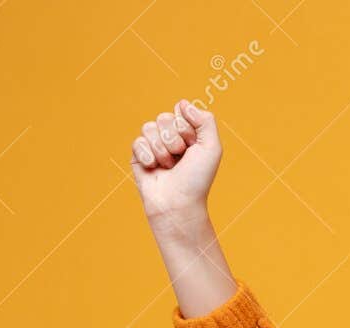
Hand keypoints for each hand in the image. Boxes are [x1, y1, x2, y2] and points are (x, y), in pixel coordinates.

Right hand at [129, 99, 221, 222]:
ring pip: (149, 127)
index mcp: (189, 133)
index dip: (186, 129)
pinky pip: (137, 141)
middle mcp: (171, 136)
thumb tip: (183, 103)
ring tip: (169, 166)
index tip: (193, 147)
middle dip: (174, 140)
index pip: (180, 111)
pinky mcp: (139, 155)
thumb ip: (205, 120)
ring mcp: (153, 145)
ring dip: (161, 150)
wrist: (178, 203)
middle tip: (180, 158)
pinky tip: (154, 169)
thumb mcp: (212, 148)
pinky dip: (148, 156)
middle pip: (163, 117)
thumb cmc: (197, 179)